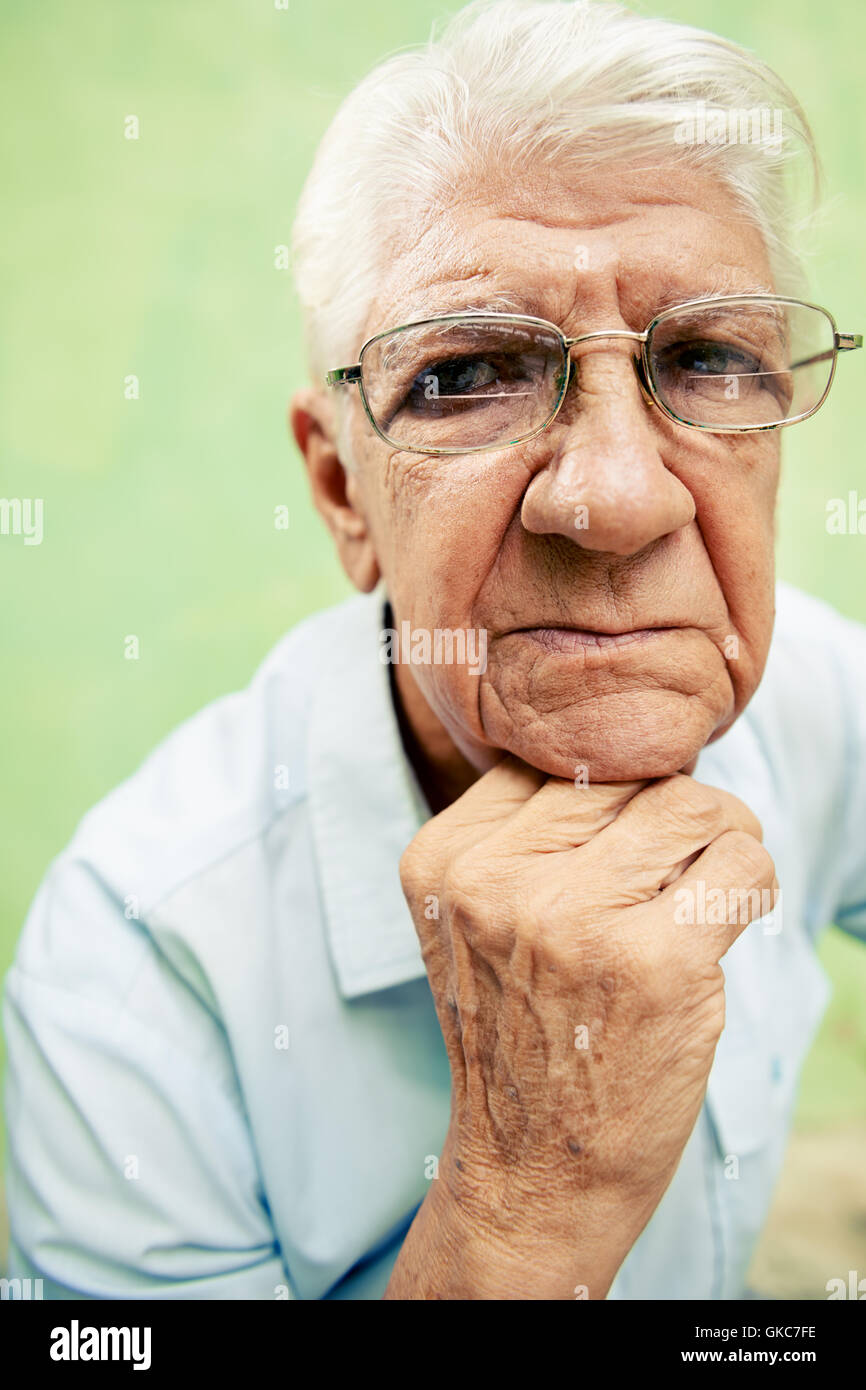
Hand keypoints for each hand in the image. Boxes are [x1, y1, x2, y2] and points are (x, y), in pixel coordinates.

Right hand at [388, 759, 775, 1298]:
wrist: (530, 1173)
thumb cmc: (517, 1035)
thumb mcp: (470, 924)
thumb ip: (522, 838)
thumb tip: (634, 751)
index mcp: (443, 861)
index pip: (550, 757)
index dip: (606, 789)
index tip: (622, 838)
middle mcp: (497, 881)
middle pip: (626, 773)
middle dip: (670, 810)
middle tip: (680, 861)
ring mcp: (574, 920)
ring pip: (692, 805)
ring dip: (721, 838)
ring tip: (705, 887)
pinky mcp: (657, 963)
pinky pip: (742, 863)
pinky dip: (753, 881)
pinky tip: (728, 921)